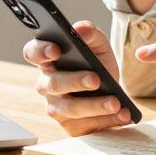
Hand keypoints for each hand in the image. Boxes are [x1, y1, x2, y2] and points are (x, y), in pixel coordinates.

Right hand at [22, 21, 132, 136]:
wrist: (111, 91)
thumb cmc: (97, 64)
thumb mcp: (98, 46)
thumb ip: (91, 33)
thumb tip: (80, 28)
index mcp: (48, 60)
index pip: (32, 53)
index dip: (40, 51)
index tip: (56, 50)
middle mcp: (46, 85)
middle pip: (54, 84)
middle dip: (75, 81)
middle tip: (96, 79)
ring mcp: (55, 107)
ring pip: (70, 108)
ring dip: (95, 105)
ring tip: (115, 102)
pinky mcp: (69, 126)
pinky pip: (85, 125)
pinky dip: (106, 120)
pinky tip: (122, 114)